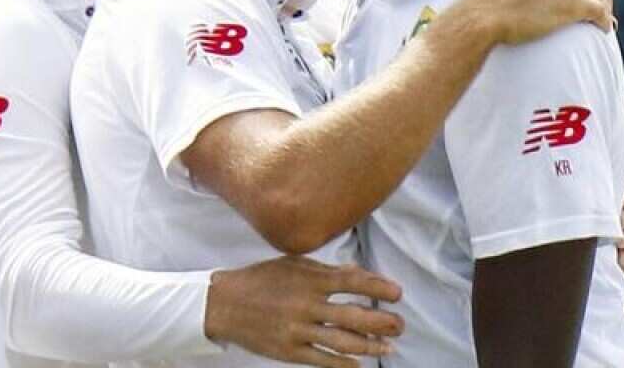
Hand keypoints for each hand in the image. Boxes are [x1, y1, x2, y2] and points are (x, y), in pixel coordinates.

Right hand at [205, 256, 403, 367]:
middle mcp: (306, 305)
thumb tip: (358, 273)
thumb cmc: (262, 279)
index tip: (397, 293)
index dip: (378, 289)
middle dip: (382, 322)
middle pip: (354, 316)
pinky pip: (321, 359)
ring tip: (387, 348)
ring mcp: (298, 330)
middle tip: (400, 325)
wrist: (224, 303)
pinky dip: (343, 363)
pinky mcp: (289, 351)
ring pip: (342, 341)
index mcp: (310, 279)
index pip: (353, 282)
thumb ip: (327, 270)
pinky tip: (358, 364)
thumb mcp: (294, 264)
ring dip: (370, 346)